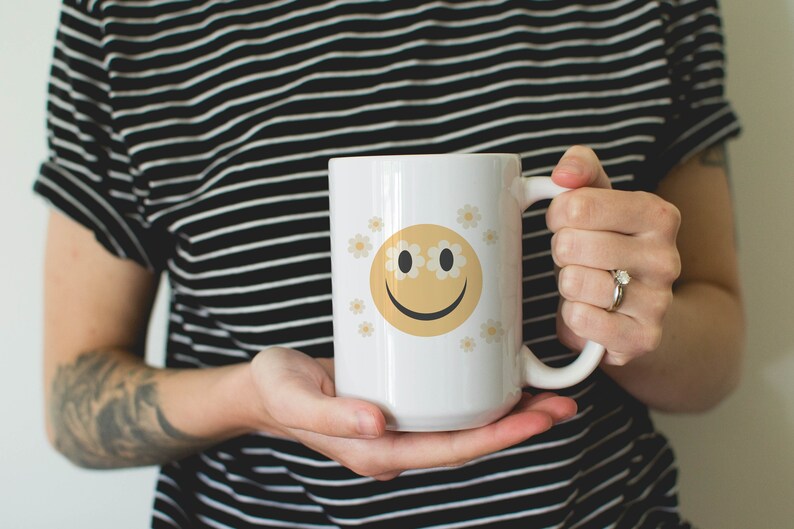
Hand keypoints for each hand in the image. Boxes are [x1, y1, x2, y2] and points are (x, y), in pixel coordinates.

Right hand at [249, 347, 575, 479]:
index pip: (449, 450)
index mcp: (376, 452)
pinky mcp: (400, 408)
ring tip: (547, 395)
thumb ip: (332, 416)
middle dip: (517, 426)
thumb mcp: (295, 398)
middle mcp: (396, 446)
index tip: (536, 418)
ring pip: (464, 426)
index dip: (497, 437)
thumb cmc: (276, 390)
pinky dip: (479, 397)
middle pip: (468, 442)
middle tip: (561, 404)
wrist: (263, 388)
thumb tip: (377, 425)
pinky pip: (448, 408)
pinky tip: (500, 378)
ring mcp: (399, 429)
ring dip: (506, 413)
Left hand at [546, 146, 681, 365]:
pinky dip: (573, 316)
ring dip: (567, 284)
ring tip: (586, 282)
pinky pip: (581, 319)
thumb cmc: (611, 246)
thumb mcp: (600, 198)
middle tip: (578, 256)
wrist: (643, 311)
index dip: (559, 214)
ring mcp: (658, 302)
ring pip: (573, 281)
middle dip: (562, 250)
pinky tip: (590, 310)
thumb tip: (564, 173)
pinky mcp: (642, 338)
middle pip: (570, 243)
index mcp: (658, 215)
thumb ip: (581, 168)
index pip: (577, 205)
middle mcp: (666, 258)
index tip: (568, 221)